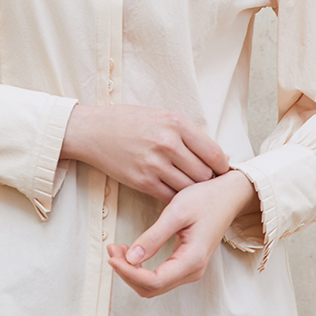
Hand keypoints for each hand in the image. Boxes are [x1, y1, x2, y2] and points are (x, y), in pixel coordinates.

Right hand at [60, 104, 228, 202]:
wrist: (93, 131)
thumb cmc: (129, 122)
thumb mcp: (162, 116)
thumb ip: (188, 134)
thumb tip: (216, 156)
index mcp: (176, 123)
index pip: (214, 153)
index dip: (221, 166)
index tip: (220, 170)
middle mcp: (168, 143)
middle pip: (204, 174)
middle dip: (207, 180)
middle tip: (203, 181)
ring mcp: (155, 164)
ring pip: (189, 188)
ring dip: (191, 191)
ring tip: (188, 187)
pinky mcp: (142, 181)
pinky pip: (170, 197)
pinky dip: (175, 199)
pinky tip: (172, 191)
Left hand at [106, 170, 258, 297]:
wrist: (228, 195)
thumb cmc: (205, 199)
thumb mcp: (177, 212)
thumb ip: (154, 236)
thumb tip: (131, 258)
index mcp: (192, 260)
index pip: (154, 281)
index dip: (128, 273)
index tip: (111, 257)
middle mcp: (193, 271)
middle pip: (152, 288)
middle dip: (127, 272)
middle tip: (111, 249)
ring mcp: (190, 270)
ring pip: (154, 285)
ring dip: (132, 271)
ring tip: (116, 249)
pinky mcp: (186, 264)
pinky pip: (160, 276)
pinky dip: (141, 268)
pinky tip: (130, 252)